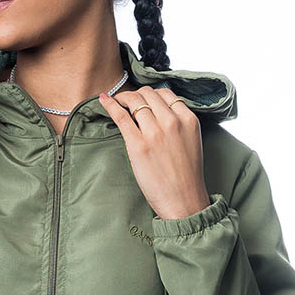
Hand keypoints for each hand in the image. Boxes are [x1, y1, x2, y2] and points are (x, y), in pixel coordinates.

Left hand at [99, 85, 210, 219]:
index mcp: (188, 120)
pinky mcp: (138, 145)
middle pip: (148, 94)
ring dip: (123, 98)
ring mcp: (155, 132)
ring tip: (116, 102)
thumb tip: (159, 113)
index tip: (143, 98)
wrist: (184, 201)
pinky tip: (104, 100)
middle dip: (136, 94)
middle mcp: (172, 121)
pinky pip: (121, 116)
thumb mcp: (191, 142)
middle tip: (127, 101)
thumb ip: (179, 125)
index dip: (151, 94)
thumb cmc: (186, 177)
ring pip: (134, 101)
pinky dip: (110, 104)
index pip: (166, 93)